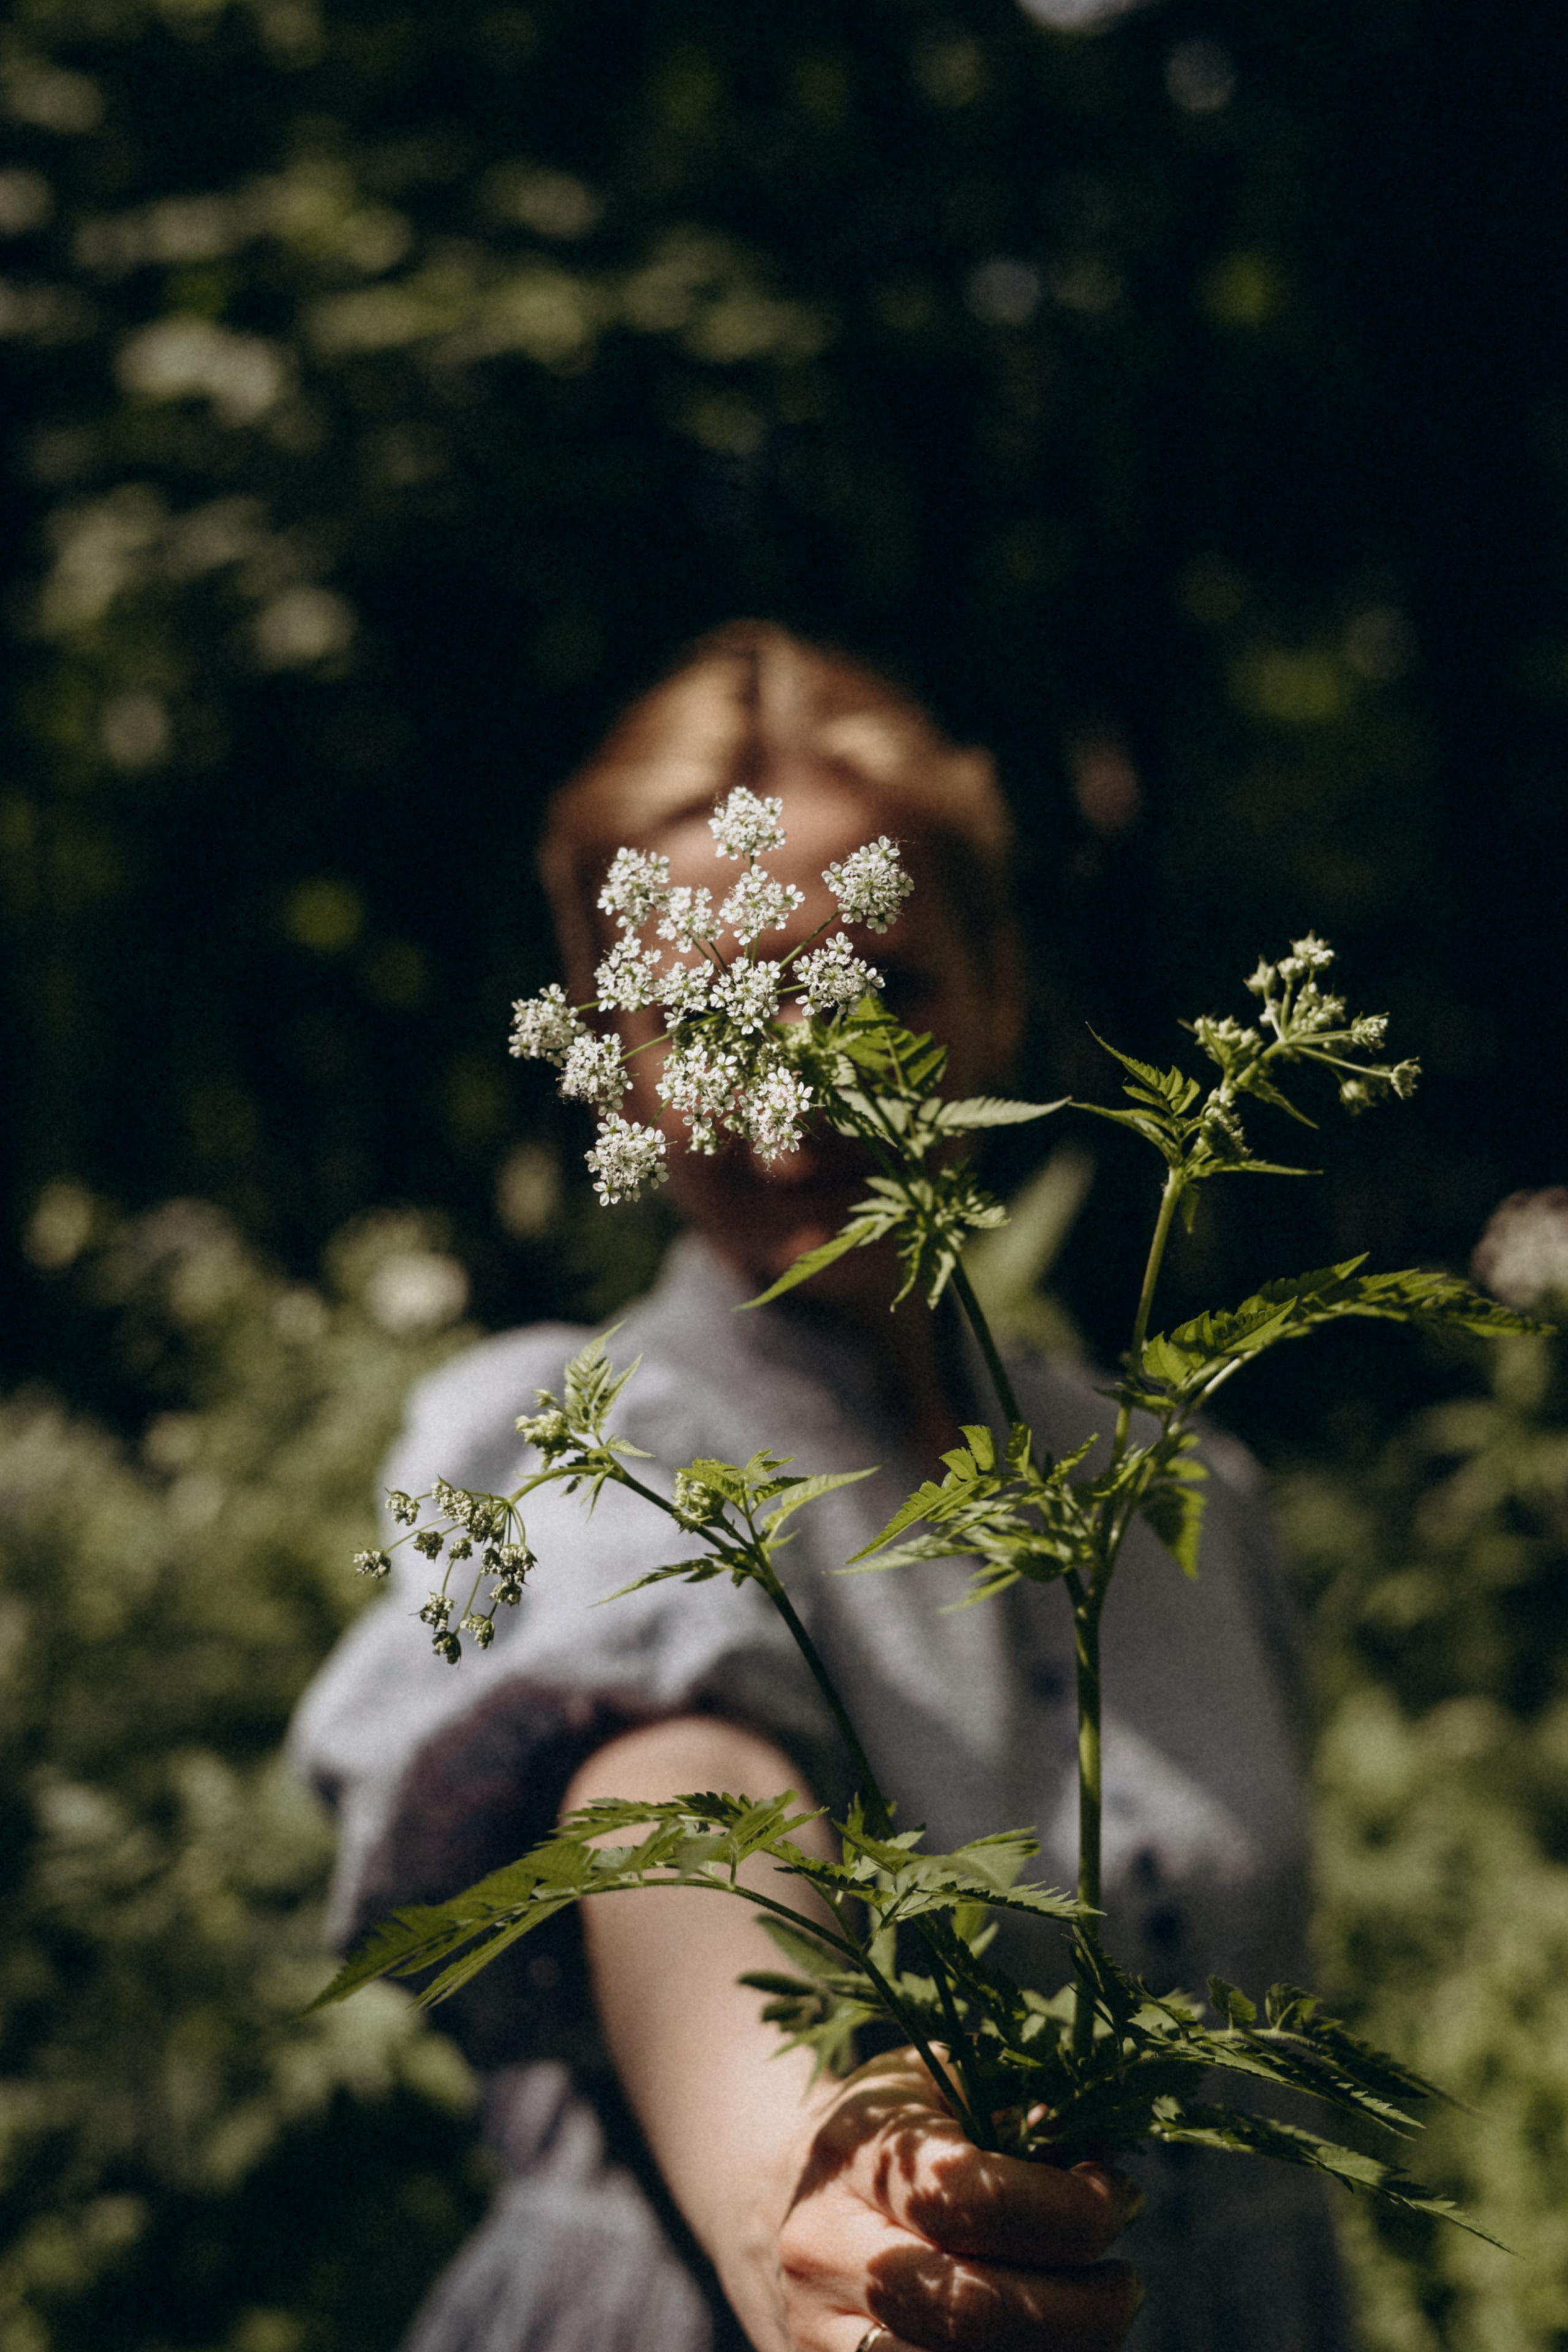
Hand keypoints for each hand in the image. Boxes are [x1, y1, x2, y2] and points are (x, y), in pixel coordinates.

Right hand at [774, 2051, 1144, 2351]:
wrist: (778, 2201)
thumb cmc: (888, 2133)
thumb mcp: (938, 2086)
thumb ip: (1015, 2102)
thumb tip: (1100, 2147)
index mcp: (855, 2154)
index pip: (976, 2200)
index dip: (1071, 2211)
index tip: (1120, 2198)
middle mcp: (827, 2250)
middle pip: (976, 2313)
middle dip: (1084, 2309)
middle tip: (1126, 2283)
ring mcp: (823, 2334)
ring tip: (1091, 2318)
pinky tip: (1047, 2343)